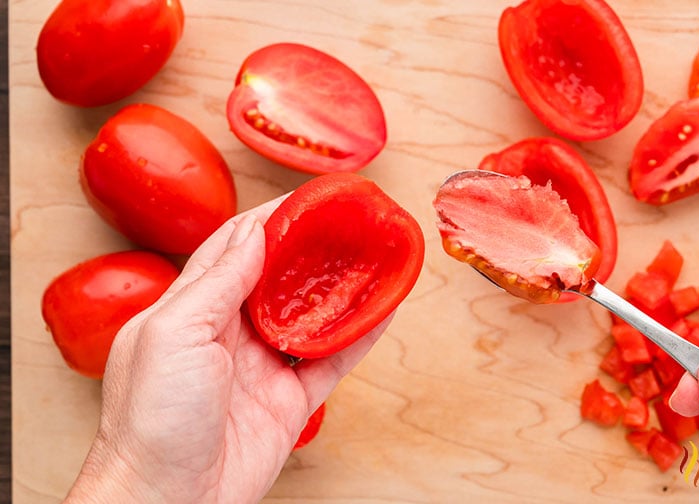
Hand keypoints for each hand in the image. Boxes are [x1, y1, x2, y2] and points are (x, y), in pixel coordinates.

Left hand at [64, 195, 392, 503]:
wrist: (167, 501)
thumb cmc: (150, 420)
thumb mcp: (174, 333)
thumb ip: (217, 281)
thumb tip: (254, 233)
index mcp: (192, 308)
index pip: (235, 247)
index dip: (272, 219)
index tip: (307, 197)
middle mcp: (230, 332)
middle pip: (281, 276)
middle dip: (313, 247)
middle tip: (349, 221)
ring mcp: (263, 366)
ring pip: (312, 315)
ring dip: (342, 287)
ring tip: (375, 255)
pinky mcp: (290, 400)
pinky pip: (333, 360)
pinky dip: (360, 336)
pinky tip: (384, 311)